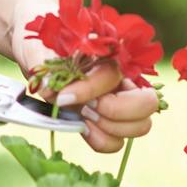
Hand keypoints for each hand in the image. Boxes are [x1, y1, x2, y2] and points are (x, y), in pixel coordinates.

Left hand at [11, 9, 158, 154]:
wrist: (39, 53)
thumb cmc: (44, 44)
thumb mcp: (39, 49)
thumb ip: (44, 65)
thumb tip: (51, 89)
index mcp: (112, 53)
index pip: (113, 76)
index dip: (89, 90)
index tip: (62, 97)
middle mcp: (123, 78)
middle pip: (148, 103)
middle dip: (116, 111)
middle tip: (86, 109)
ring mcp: (120, 102)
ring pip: (141, 125)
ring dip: (111, 128)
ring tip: (84, 116)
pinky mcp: (108, 123)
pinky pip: (118, 142)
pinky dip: (102, 141)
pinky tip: (82, 127)